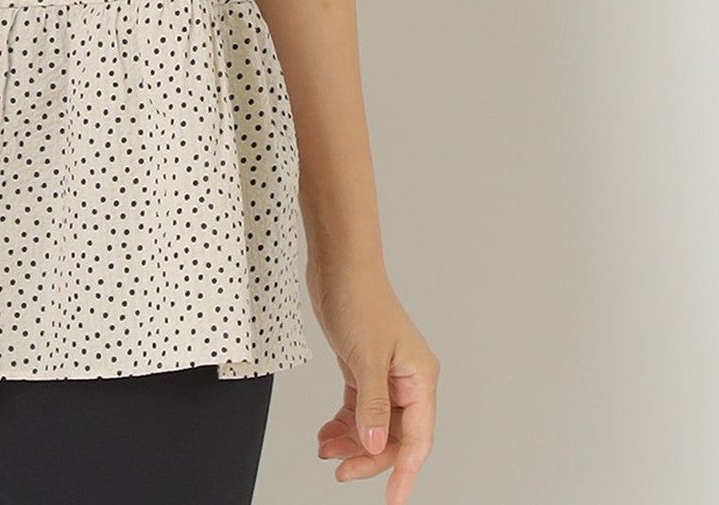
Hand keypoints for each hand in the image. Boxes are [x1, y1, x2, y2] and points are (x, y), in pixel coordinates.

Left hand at [307, 260, 437, 502]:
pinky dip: (343, 424)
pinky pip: (358, 409)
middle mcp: (407, 380)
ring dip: (351, 442)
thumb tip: (374, 444)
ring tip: (325, 450)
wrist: (338, 264)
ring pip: (374, 425)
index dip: (405, 472)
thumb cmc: (359, 298)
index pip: (418, 439)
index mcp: (420, 378)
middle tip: (340, 471)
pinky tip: (326, 434)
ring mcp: (385, 375)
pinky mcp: (363, 368)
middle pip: (394, 436)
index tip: (392, 499)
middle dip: (367, 457)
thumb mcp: (365, 357)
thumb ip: (372, 405)